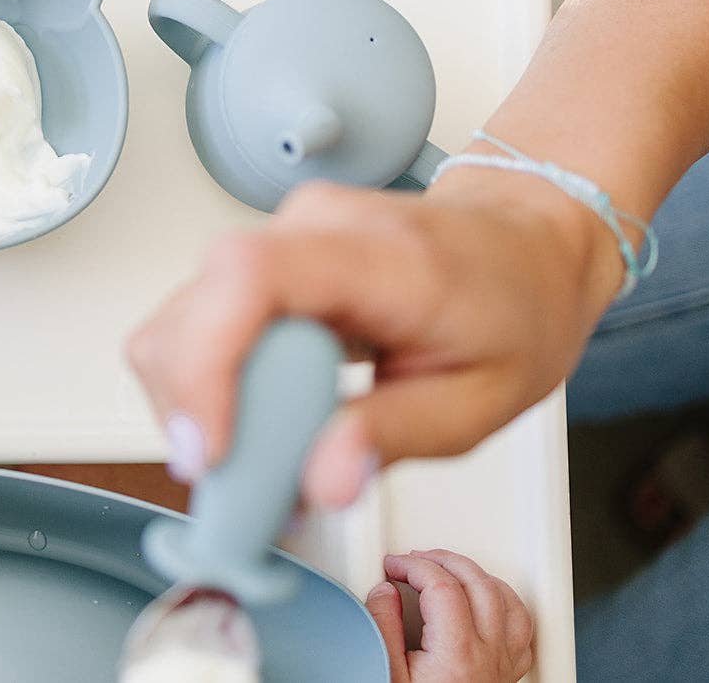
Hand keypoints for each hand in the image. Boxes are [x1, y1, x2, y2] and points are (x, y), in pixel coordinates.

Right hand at [126, 167, 618, 507]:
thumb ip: (394, 437)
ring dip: (199, 399)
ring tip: (265, 449)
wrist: (525, 246)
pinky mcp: (261, 258)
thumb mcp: (481, 400)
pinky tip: (264, 416)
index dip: (206, 362)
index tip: (210, 448)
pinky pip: (201, 321)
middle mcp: (312, 227)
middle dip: (194, 407)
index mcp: (379, 256)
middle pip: (195, 307)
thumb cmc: (512, 308)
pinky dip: (211, 382)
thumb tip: (319, 481)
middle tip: (244, 477)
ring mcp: (279, 235)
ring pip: (183, 319)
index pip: (251, 277)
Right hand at [366, 550, 533, 682]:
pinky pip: (522, 627)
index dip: (414, 565)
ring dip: (477, 575)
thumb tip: (386, 592)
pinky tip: (485, 598)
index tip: (395, 566)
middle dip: (443, 560)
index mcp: (456, 655)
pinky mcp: (509, 674)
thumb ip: (383, 627)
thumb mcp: (386, 673)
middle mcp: (487, 657)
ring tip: (448, 570)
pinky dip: (504, 602)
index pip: (442, 586)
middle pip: (478, 583)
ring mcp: (503, 665)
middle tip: (416, 560)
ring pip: (508, 600)